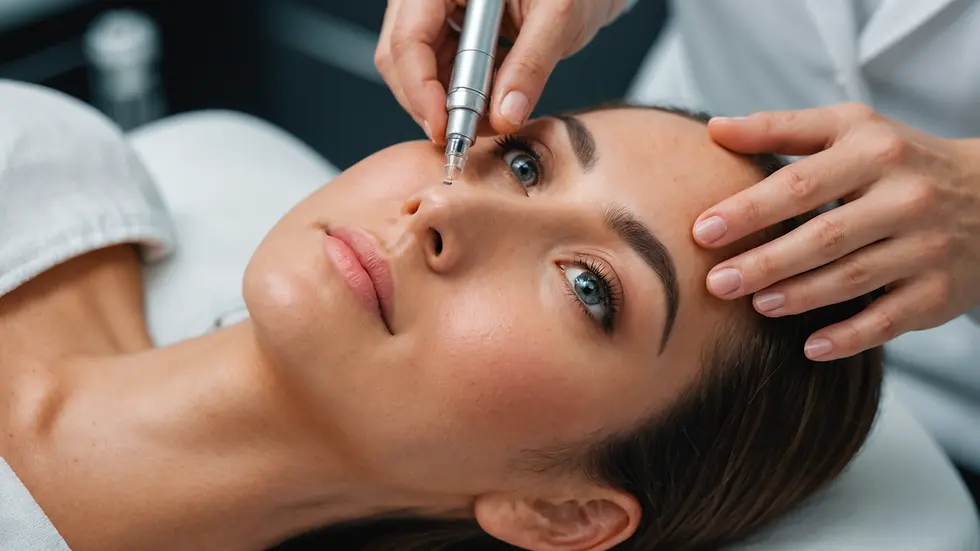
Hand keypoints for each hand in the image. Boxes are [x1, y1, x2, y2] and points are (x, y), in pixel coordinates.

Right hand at [374, 0, 625, 142]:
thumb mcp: (558, 16)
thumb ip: (530, 66)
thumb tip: (504, 117)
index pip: (409, 37)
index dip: (420, 89)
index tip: (443, 127)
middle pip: (400, 55)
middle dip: (430, 102)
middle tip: (465, 134)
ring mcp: (435, 8)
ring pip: (416, 68)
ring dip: (448, 101)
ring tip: (489, 117)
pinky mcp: (448, 27)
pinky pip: (438, 68)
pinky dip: (461, 93)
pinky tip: (490, 100)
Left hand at [693, 102, 979, 360]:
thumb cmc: (896, 160)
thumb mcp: (848, 128)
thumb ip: (781, 128)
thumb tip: (714, 129)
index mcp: (872, 153)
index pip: (800, 183)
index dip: (750, 209)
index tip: (702, 230)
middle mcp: (903, 199)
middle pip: (824, 236)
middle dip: (766, 261)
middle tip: (716, 282)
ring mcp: (924, 247)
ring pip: (854, 278)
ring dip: (800, 296)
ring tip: (755, 305)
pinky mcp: (938, 292)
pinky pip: (890, 320)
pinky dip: (850, 337)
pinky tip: (810, 348)